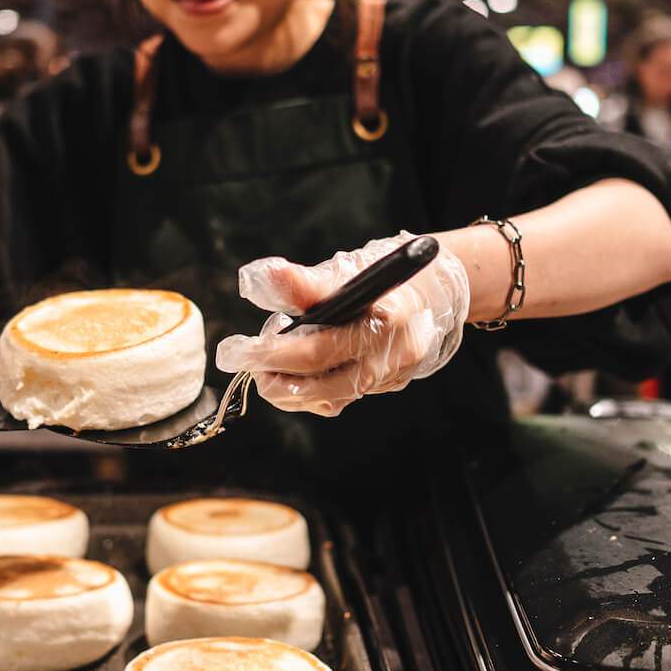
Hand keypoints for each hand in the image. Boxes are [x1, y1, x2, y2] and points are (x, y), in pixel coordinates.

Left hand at [214, 232, 470, 415]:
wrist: (430, 289)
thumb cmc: (379, 276)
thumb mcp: (344, 271)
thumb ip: (303, 282)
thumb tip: (260, 277)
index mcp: (385, 317)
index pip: (319, 350)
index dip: (274, 354)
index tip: (240, 351)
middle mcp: (395, 352)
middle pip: (326, 386)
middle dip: (277, 381)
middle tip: (248, 366)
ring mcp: (395, 374)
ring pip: (333, 399)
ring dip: (291, 391)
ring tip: (267, 371)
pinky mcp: (391, 385)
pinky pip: (342, 398)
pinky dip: (311, 392)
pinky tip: (294, 376)